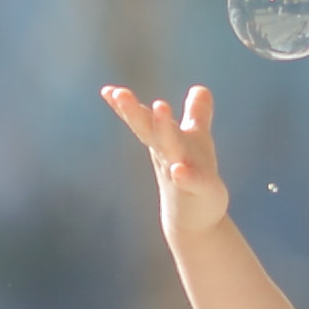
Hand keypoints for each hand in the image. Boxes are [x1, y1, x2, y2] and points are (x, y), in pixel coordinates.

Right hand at [103, 83, 231, 243]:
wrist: (196, 221)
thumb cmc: (192, 176)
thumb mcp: (197, 139)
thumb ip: (197, 114)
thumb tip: (200, 88)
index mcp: (164, 141)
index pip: (142, 121)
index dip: (126, 107)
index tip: (109, 90)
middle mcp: (167, 154)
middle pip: (148, 130)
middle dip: (134, 112)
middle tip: (119, 93)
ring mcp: (180, 172)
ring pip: (169, 147)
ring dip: (162, 127)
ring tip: (160, 106)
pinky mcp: (198, 189)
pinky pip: (190, 180)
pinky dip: (183, 175)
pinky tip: (179, 170)